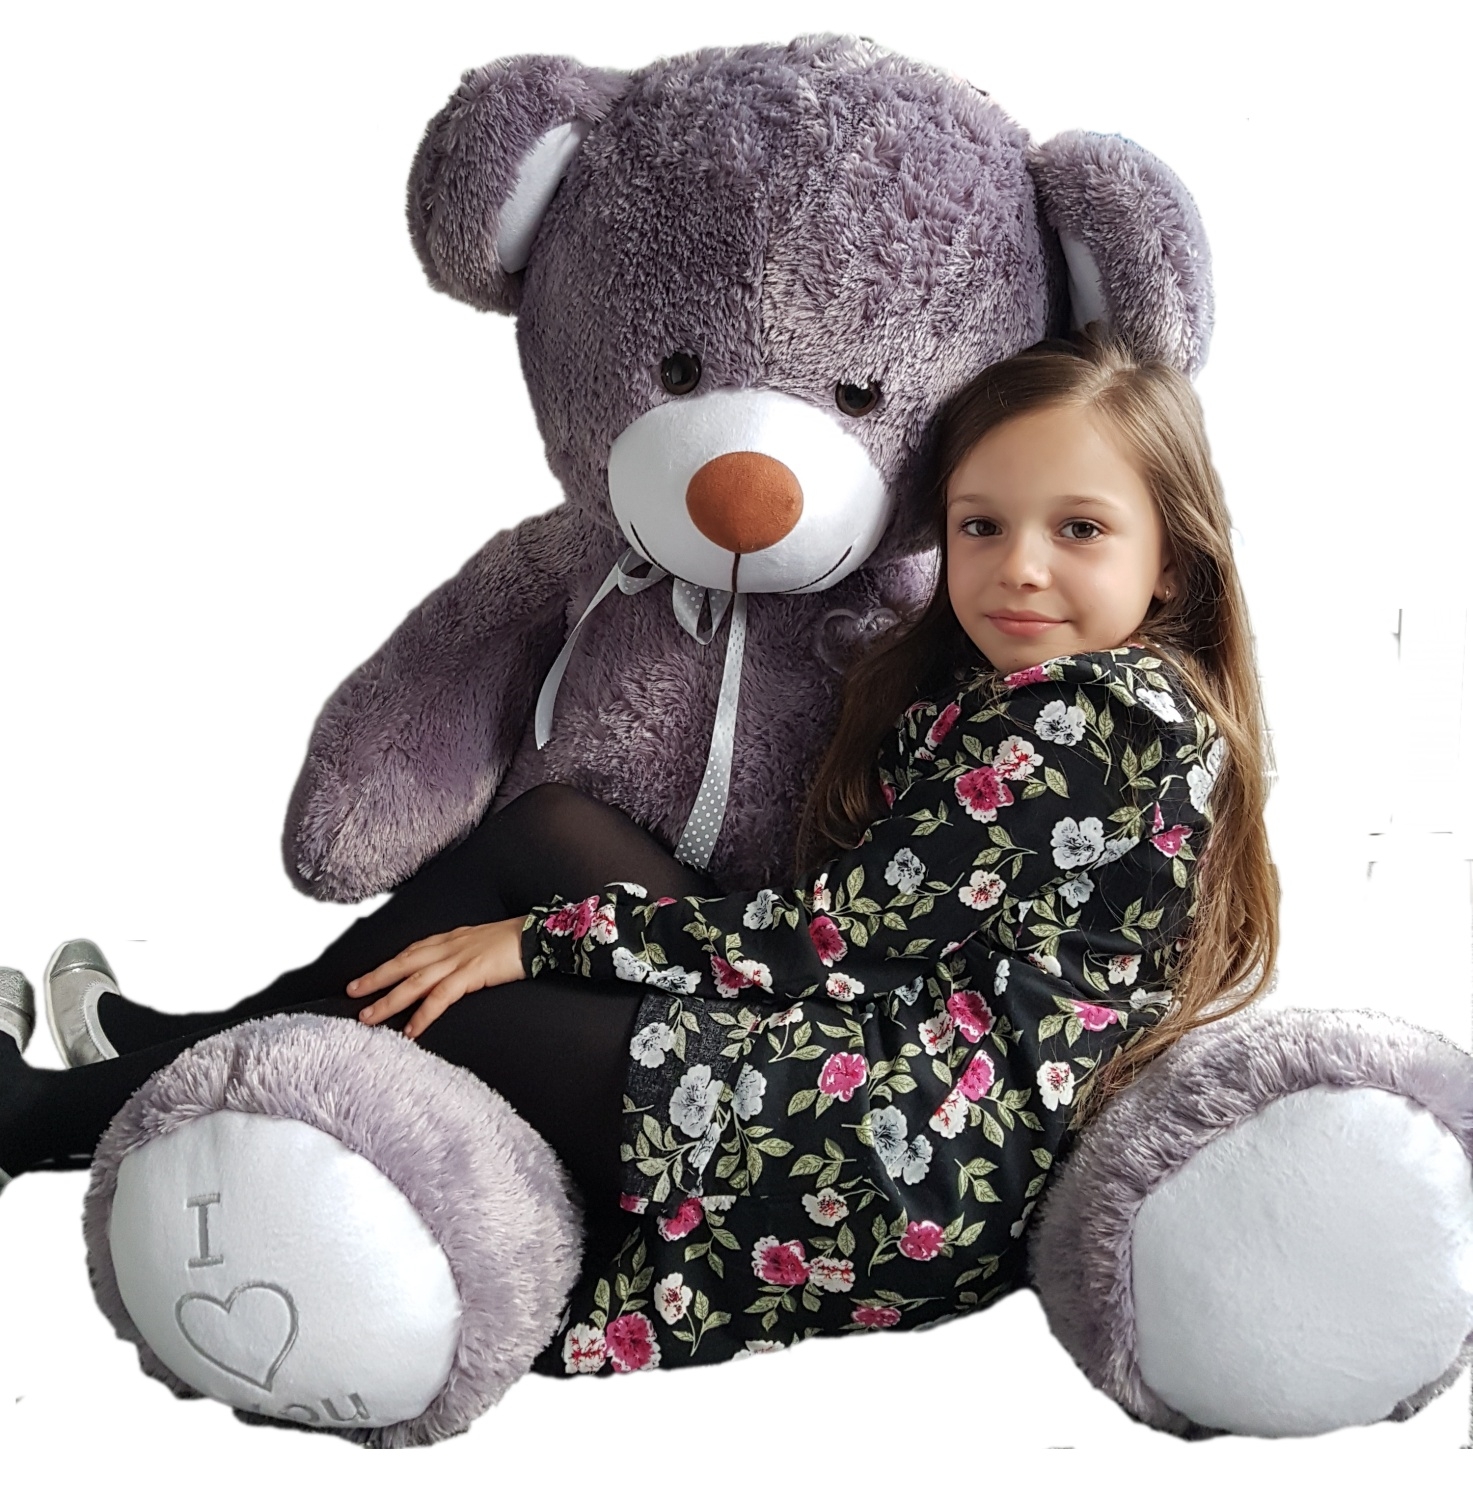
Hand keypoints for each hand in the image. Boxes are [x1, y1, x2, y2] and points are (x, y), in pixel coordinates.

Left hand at [347, 918, 526, 1038]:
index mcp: (451, 939)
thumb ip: (464, 952)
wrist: (539, 934)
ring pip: (414, 981)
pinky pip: (441, 996)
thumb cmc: (515, 940)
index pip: (411, 951)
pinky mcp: (472, 973)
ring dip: (389, 1000)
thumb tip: (451, 967)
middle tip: (351, 992)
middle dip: (375, 978)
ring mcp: (459, 959)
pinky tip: (411, 1029)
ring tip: (369, 1016)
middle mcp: (449, 947)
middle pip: (403, 963)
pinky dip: (423, 1014)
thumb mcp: (482, 942)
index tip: (367, 976)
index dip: (387, 964)